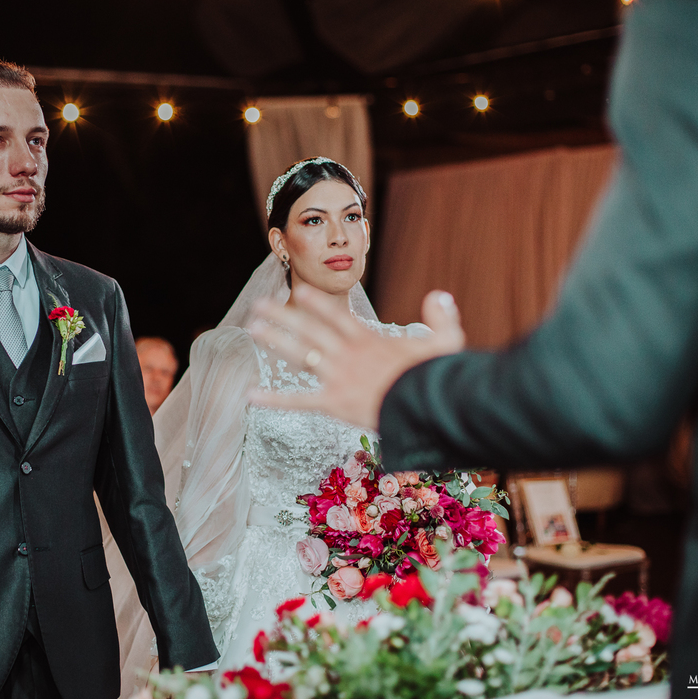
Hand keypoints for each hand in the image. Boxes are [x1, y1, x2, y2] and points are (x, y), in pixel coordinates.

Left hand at [248, 282, 464, 428]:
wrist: (424, 405)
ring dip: (274, 341)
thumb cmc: (436, 378)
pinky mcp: (333, 402)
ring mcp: (337, 376)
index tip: (298, 293)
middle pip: (308, 329)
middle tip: (260, 305)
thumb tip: (439, 295)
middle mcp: (346, 354)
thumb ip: (442, 318)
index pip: (336, 316)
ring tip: (253, 329)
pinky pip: (298, 400)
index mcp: (368, 340)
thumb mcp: (446, 344)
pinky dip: (274, 399)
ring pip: (299, 354)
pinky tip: (251, 396)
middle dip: (282, 316)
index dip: (316, 304)